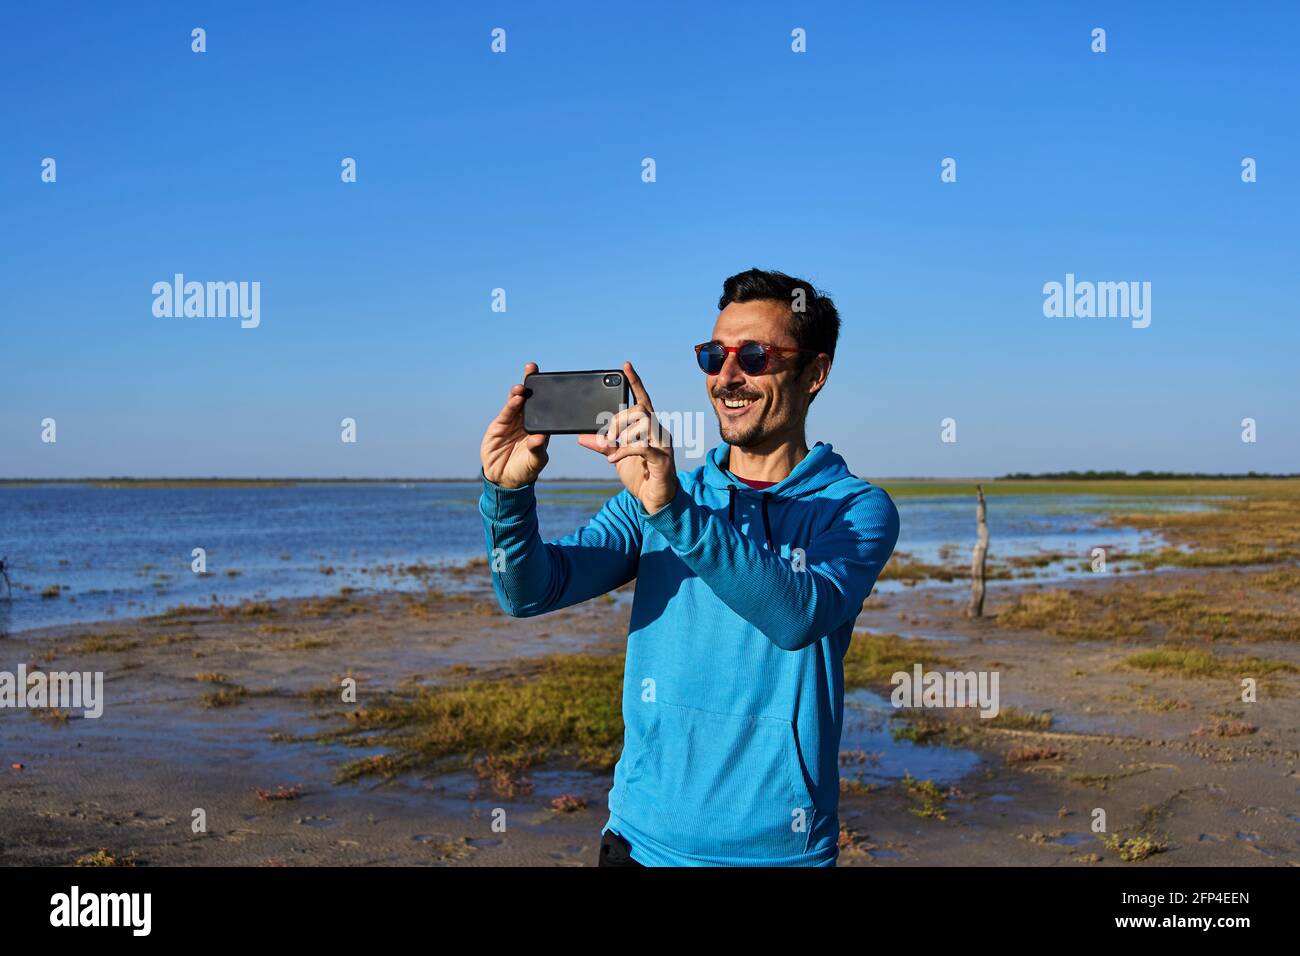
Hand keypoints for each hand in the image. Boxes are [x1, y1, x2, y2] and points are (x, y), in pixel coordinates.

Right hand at [481, 362, 549, 488]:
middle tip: (532, 369)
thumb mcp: (536, 461)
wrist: (504, 479)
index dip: (546, 391)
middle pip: (529, 398)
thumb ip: (537, 450)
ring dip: (518, 392)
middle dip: (530, 382)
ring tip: (522, 387)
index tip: (551, 379)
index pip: (544, 406)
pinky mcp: (499, 426)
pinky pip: (505, 413)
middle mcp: (526, 420)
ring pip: (516, 402)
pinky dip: (510, 406)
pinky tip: (515, 399)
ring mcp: (512, 422)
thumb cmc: (525, 470)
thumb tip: (539, 438)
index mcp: (539, 426)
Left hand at [577, 362, 677, 513]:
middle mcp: (659, 432)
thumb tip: (581, 437)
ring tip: (610, 447)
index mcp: (649, 428)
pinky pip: (643, 447)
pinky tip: (612, 459)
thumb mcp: (616, 457)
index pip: (643, 399)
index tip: (625, 366)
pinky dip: (623, 451)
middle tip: (606, 436)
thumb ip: (602, 446)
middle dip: (618, 418)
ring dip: (622, 433)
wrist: (655, 502)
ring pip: (645, 423)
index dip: (635, 382)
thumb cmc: (640, 476)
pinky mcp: (662, 461)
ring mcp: (663, 446)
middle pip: (640, 409)